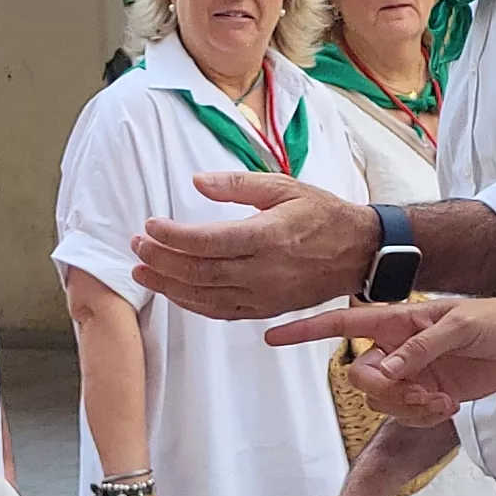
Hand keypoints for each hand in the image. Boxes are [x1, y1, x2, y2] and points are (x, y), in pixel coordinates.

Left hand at [135, 173, 375, 319]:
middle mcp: (265, 271)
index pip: (207, 242)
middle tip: (136, 246)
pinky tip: (174, 292)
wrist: (358, 252)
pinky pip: (221, 312)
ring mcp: (265, 295)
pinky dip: (192, 304)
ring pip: (205, 298)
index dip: (172, 237)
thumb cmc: (322, 214)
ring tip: (142, 271)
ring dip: (169, 286)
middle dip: (161, 261)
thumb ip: (238, 184)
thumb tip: (197, 182)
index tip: (149, 225)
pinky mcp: (267, 309)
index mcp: (268, 236)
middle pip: (199, 273)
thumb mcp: (284, 186)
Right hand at [268, 298, 495, 422]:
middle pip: (360, 377)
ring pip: (381, 403)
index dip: (306, 330)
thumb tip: (387, 371)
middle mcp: (395, 348)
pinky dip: (423, 418)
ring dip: (408, 409)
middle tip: (419, 395)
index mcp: (396, 321)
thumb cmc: (494, 321)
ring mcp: (409, 375)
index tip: (273, 337)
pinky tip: (447, 408)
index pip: (342, 324)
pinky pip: (404, 416)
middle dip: (384, 393)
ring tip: (442, 403)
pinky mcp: (424, 396)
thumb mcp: (460, 326)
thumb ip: (420, 347)